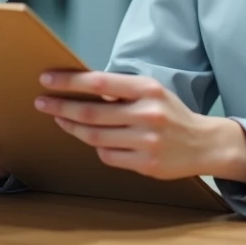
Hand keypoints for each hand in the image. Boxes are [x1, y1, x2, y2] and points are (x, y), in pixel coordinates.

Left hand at [35, 71, 245, 183]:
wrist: (204, 144)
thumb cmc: (171, 113)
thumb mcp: (151, 92)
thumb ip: (121, 91)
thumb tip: (81, 87)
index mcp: (148, 90)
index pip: (99, 82)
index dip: (69, 82)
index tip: (47, 80)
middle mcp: (148, 114)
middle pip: (91, 113)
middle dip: (61, 107)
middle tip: (42, 103)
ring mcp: (147, 142)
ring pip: (95, 137)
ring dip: (73, 128)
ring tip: (61, 120)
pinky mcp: (146, 164)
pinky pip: (108, 156)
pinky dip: (97, 147)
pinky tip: (93, 140)